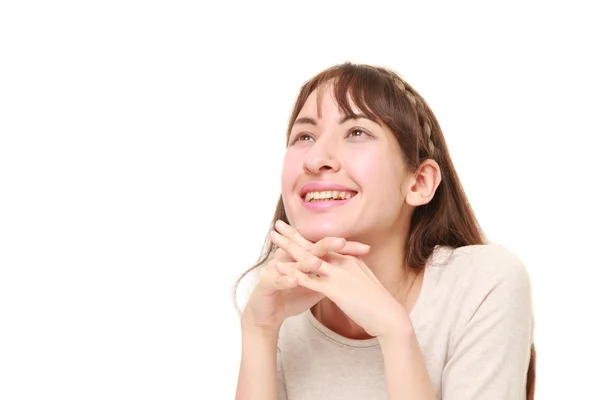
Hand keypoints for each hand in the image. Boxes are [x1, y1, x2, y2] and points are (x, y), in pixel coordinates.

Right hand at [241, 222, 370, 333]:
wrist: (267, 313)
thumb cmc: (291, 297)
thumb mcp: (316, 288)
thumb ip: (331, 279)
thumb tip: (354, 274)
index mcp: (305, 258)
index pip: (328, 250)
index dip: (345, 249)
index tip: (365, 249)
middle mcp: (292, 259)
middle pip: (312, 249)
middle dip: (327, 245)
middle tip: (343, 242)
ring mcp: (278, 269)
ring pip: (294, 263)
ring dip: (306, 262)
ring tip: (319, 263)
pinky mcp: (268, 282)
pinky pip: (278, 280)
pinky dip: (286, 280)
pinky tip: (294, 280)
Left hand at [269, 221, 409, 339]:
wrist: (390, 317)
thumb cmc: (378, 305)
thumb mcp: (363, 284)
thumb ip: (352, 276)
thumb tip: (345, 274)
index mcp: (350, 260)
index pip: (324, 244)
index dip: (309, 236)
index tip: (295, 229)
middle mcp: (343, 262)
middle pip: (313, 244)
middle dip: (294, 235)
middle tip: (277, 224)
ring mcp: (338, 274)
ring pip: (308, 257)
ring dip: (288, 247)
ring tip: (272, 238)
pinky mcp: (335, 289)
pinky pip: (309, 279)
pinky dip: (292, 272)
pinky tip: (278, 268)